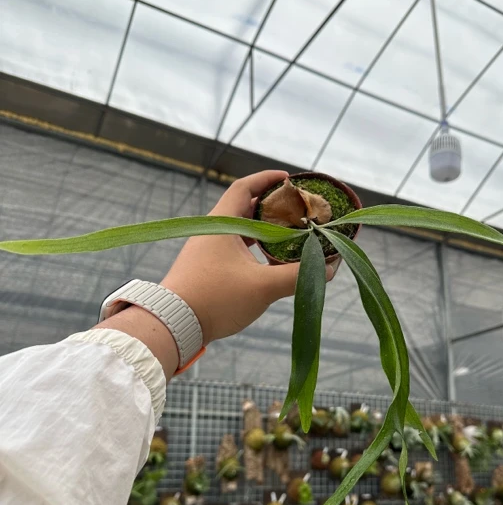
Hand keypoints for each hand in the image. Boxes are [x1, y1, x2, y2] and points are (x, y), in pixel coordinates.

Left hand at [161, 170, 335, 344]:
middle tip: (297, 211)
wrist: (172, 326)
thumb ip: (298, 276)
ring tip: (289, 237)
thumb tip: (328, 269)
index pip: (244, 187)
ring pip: (240, 231)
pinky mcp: (205, 269)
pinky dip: (253, 249)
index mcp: (222, 223)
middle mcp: (212, 232)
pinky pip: (234, 249)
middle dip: (272, 208)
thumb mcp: (263, 287)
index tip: (289, 179)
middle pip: (245, 208)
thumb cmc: (214, 299)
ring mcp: (206, 251)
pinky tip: (268, 263)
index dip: (267, 179)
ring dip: (264, 232)